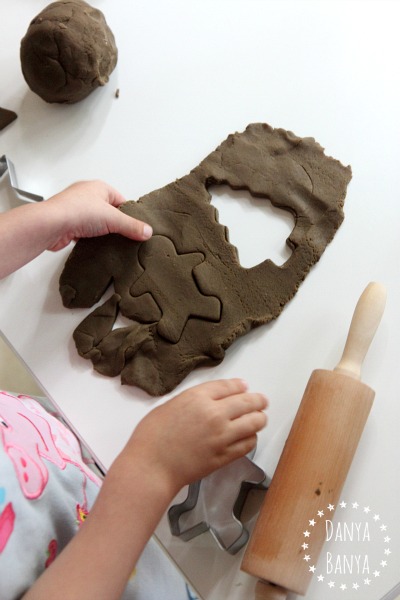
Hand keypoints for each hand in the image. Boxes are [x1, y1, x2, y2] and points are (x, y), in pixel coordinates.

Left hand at [46, 180, 152, 250]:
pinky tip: (96, 247)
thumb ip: (132, 226)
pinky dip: (91, 239)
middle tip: (125, 237)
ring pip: (96, 222)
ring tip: (111, 243)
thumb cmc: (78, 211)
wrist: (51, 224)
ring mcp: (76, 209)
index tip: (136, 227)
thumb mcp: (113, 219)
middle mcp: (86, 195)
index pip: (121, 200)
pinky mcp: (68, 223)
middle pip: (109, 212)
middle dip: (116, 224)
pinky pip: (85, 232)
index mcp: (99, 187)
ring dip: (102, 233)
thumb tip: (148, 231)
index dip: (129, 214)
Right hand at [121, 378, 267, 494]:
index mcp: (198, 397)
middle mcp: (215, 414)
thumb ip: (193, 399)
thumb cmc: (151, 436)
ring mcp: (223, 436)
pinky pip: (248, 443)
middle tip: (262, 401)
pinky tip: (248, 436)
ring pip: (255, 422)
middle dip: (258, 400)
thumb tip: (210, 398)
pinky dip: (252, 437)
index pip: (229, 386)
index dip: (240, 386)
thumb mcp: (170, 405)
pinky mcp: (225, 456)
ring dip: (259, 418)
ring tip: (260, 418)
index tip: (244, 387)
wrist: (151, 467)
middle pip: (248, 402)